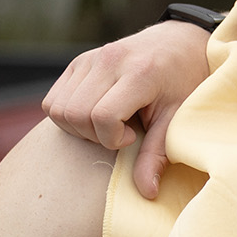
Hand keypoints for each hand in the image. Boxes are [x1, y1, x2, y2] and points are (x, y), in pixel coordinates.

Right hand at [44, 21, 211, 198]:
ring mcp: (90, 58)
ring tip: (108, 125)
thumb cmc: (183, 82)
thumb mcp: (178, 118)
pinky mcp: (78, 62)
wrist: (179, 43)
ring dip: (78, 127)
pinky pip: (52, 99)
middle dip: (93, 136)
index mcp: (139, 72)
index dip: (113, 138)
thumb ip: (157, 154)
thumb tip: (147, 193)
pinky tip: (95, 114)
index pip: (103, 116)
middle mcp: (110, 60)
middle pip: (75, 114)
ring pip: (58, 108)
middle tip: (120, 133)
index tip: (133, 137)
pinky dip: (67, 115)